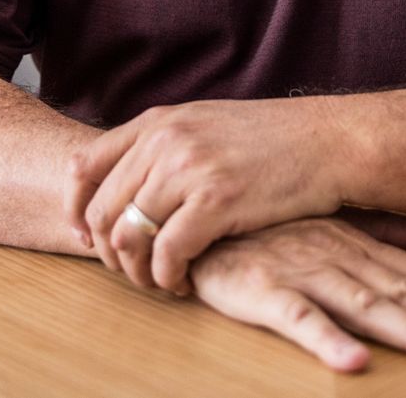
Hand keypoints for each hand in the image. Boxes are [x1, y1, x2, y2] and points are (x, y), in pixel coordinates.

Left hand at [63, 98, 346, 291]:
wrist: (328, 141)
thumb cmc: (272, 141)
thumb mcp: (206, 126)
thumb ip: (164, 147)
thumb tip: (127, 188)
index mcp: (157, 122)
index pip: (84, 167)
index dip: (77, 210)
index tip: (86, 238)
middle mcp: (164, 142)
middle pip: (101, 211)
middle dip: (109, 253)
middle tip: (133, 272)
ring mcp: (188, 170)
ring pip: (129, 237)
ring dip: (138, 272)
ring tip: (160, 281)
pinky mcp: (216, 201)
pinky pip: (168, 254)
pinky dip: (169, 278)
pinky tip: (185, 282)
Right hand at [186, 216, 405, 372]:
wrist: (190, 213)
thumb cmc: (260, 226)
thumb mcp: (324, 226)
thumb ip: (374, 231)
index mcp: (356, 247)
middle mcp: (338, 257)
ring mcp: (302, 272)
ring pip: (365, 306)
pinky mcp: (262, 290)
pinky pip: (297, 319)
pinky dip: (326, 340)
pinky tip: (354, 363)